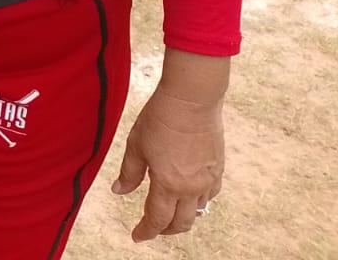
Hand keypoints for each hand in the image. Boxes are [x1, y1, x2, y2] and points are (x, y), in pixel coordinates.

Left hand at [113, 69, 226, 240]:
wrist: (192, 101)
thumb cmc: (159, 119)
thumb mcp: (136, 145)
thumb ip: (129, 173)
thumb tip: (119, 191)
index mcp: (168, 184)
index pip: (157, 219)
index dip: (146, 231)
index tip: (137, 237)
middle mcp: (191, 188)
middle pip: (181, 222)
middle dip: (166, 229)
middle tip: (153, 228)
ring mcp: (207, 179)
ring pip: (198, 211)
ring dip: (184, 217)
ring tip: (171, 213)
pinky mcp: (218, 169)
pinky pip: (210, 195)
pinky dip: (199, 202)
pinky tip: (190, 196)